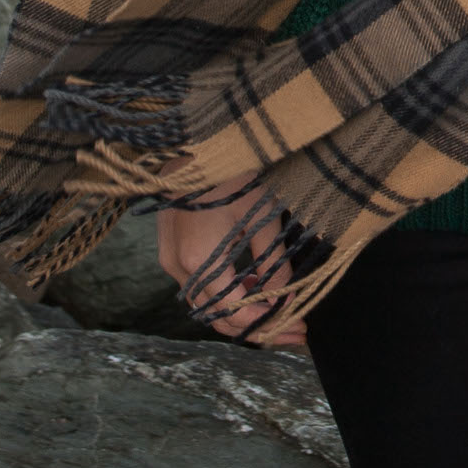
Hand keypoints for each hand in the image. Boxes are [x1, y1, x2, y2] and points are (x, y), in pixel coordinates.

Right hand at [157, 183, 306, 347]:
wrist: (204, 138)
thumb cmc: (238, 173)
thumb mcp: (264, 219)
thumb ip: (273, 266)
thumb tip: (284, 299)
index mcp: (200, 260)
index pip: (233, 313)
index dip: (267, 325)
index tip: (298, 327)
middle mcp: (178, 265)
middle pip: (216, 315)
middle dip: (256, 325)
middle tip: (292, 329)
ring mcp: (169, 256)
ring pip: (205, 301)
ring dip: (239, 308)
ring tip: (274, 303)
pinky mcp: (170, 245)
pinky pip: (196, 282)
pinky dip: (223, 289)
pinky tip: (249, 281)